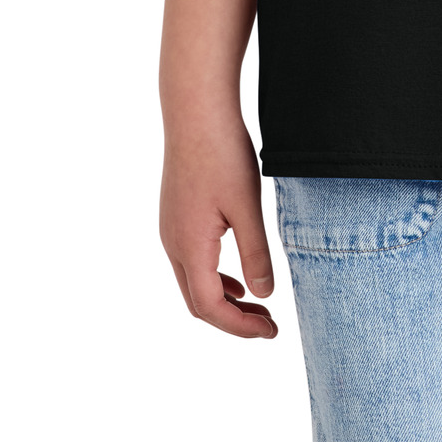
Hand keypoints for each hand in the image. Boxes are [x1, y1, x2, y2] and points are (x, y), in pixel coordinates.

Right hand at [160, 114, 278, 338]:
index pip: (211, 307)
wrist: (195, 110)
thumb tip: (263, 294)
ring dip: (222, 298)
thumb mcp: (247, 206)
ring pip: (191, 281)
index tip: (271, 331)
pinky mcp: (175, 214)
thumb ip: (255, 253)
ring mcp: (170, 228)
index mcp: (189, 247)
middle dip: (232, 319)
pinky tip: (235, 273)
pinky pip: (189, 260)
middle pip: (197, 301)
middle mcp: (172, 243)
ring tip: (256, 303)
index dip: (241, 327)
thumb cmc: (221, 153)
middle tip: (267, 323)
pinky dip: (213, 276)